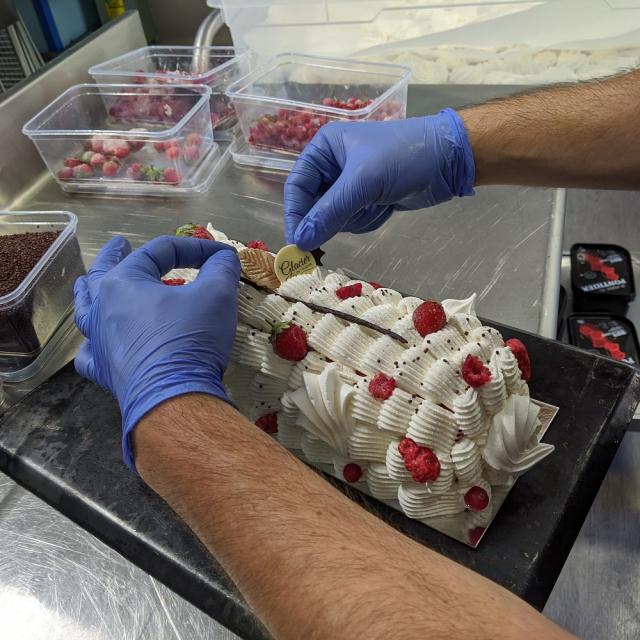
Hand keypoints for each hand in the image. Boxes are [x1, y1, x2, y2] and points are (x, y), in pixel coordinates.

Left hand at [74, 235, 240, 470]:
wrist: (175, 397)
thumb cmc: (191, 338)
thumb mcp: (217, 295)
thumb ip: (221, 269)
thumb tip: (224, 257)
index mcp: (124, 282)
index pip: (160, 251)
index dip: (194, 248)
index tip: (221, 255)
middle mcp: (102, 308)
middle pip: (104, 272)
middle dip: (114, 255)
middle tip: (118, 244)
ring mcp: (98, 341)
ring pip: (86, 310)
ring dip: (90, 293)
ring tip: (89, 284)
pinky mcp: (105, 371)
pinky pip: (90, 354)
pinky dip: (93, 345)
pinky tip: (98, 345)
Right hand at [284, 109, 474, 249]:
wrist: (449, 159)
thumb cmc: (404, 157)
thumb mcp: (363, 182)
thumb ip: (330, 212)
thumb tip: (300, 241)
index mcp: (325, 149)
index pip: (297, 186)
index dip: (295, 214)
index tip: (297, 242)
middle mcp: (333, 166)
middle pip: (314, 206)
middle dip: (332, 217)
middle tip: (347, 222)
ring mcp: (351, 185)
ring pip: (334, 218)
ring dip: (355, 218)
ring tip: (377, 203)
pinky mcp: (368, 200)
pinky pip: (354, 221)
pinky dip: (369, 219)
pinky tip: (387, 206)